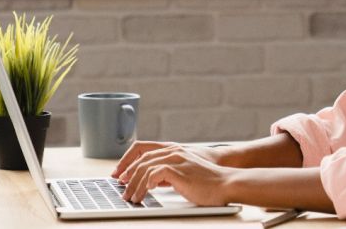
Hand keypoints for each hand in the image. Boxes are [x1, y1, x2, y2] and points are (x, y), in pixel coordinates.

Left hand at [112, 142, 234, 204]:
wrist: (225, 183)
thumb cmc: (207, 182)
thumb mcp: (184, 174)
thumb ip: (168, 173)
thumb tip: (152, 181)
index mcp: (174, 150)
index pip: (142, 148)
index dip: (127, 160)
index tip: (120, 174)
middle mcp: (173, 151)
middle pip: (140, 158)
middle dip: (127, 175)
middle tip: (122, 189)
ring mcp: (176, 159)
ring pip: (144, 167)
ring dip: (134, 184)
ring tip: (132, 197)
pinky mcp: (178, 170)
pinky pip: (154, 174)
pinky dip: (146, 184)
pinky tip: (145, 192)